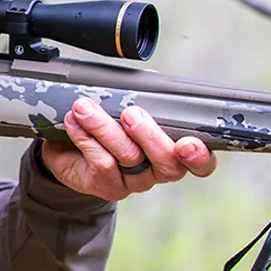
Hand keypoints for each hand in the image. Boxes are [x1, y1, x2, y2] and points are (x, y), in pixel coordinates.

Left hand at [41, 98, 216, 200]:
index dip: (199, 157)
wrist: (70, 147)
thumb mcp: (130, 106)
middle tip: (131, 114)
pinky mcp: (107, 186)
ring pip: (128, 157)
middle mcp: (157, 170)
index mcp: (175, 150)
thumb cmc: (109, 122)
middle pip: (166, 162)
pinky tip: (74, 122)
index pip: (200, 162)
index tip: (188, 144)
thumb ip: (145, 99)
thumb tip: (143, 85)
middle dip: (149, 135)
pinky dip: (86, 138)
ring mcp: (133, 181)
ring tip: (86, 108)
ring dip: (105, 128)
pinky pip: (101, 162)